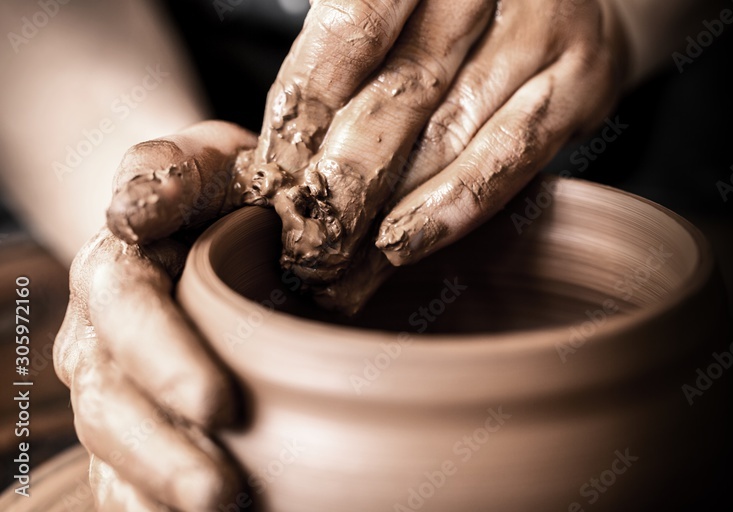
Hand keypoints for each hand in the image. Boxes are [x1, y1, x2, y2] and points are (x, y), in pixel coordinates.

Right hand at [54, 121, 255, 510]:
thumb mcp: (206, 156)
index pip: (131, 314)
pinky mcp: (132, 419)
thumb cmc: (224, 186)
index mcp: (120, 266)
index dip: (166, 360)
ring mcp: (110, 382)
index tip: (219, 406)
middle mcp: (100, 332)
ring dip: (156, 489)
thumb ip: (170, 170)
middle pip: (114, 400)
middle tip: (220, 496)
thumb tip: (137, 208)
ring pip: (114, 447)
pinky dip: (145, 504)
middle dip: (164, 452)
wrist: (206, 214)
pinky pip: (122, 474)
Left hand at [234, 0, 627, 310]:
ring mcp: (543, 23)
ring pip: (451, 132)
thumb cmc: (460, 7)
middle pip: (401, 88)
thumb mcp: (398, 9)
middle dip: (343, 178)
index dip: (307, 108)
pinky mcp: (584, 77)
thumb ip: (348, 58)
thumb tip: (278, 161)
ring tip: (341, 266)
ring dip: (389, 211)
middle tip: (302, 243)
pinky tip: (407, 243)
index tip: (271, 179)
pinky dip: (455, 204)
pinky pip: (512, 153)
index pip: (352, 28)